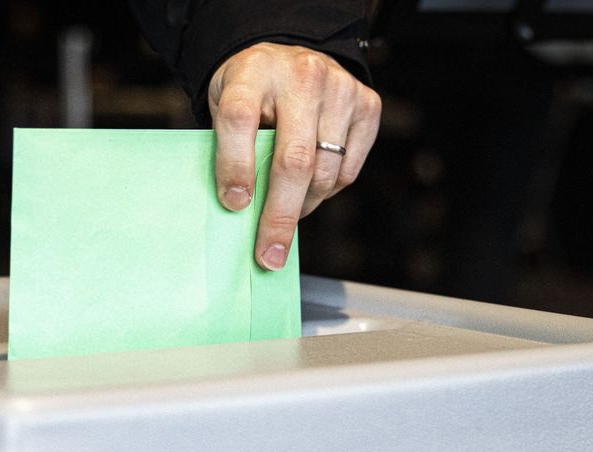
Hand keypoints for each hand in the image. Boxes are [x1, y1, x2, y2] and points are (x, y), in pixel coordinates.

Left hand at [208, 42, 381, 270]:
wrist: (290, 56)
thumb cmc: (251, 93)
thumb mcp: (225, 106)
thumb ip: (229, 148)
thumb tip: (240, 212)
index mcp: (252, 73)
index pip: (239, 119)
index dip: (235, 166)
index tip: (234, 204)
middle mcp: (301, 76)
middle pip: (294, 160)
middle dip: (280, 216)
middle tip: (268, 254)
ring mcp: (340, 89)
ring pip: (325, 173)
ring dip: (303, 206)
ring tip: (286, 211)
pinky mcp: (368, 105)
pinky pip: (349, 171)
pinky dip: (328, 191)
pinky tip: (311, 187)